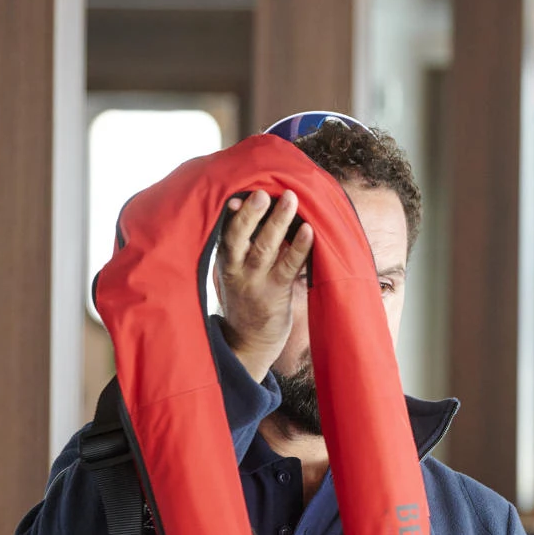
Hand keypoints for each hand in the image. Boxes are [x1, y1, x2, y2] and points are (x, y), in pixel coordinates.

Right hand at [215, 189, 312, 382]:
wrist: (249, 343)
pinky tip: (309, 231)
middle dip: (250, 214)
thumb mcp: (235, 270)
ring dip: (278, 222)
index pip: (224, 231)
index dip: (229, 214)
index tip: (233, 194)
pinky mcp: (275, 294)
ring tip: (290, 198)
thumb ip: (243, 243)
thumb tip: (256, 205)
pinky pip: (289, 267)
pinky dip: (299, 248)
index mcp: (225, 259)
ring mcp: (255, 282)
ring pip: (265, 248)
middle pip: (238, 237)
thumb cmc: (247, 297)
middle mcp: (235, 269)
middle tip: (262, 192)